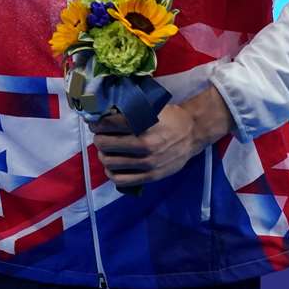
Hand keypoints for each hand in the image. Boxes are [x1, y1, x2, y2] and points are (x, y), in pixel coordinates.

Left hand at [90, 88, 232, 188]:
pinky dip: (112, 173)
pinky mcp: (151, 176)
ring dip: (103, 155)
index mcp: (143, 125)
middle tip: (100, 136)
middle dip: (98, 138)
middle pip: (104, 143)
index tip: (95, 124)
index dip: (96, 123)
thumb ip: (127, 112)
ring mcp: (148, 162)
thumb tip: (101, 114)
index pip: (107, 124)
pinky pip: (121, 180)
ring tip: (107, 150)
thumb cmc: (169, 118)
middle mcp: (144, 144)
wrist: (192, 134)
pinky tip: (113, 166)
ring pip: (109, 162)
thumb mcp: (149, 108)